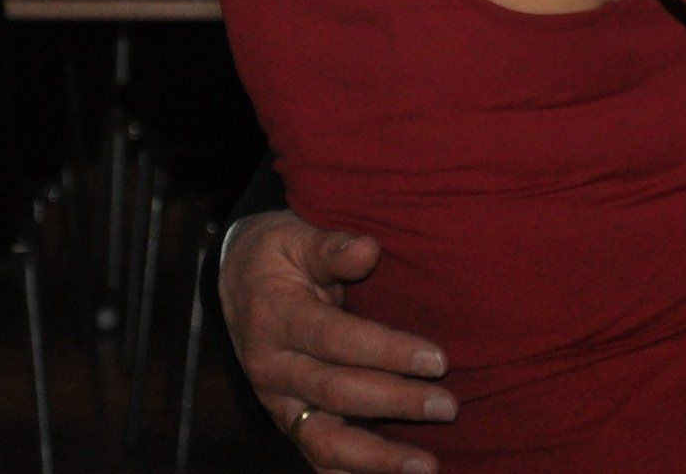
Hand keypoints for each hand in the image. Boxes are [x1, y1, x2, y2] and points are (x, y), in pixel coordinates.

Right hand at [221, 211, 454, 472]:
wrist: (237, 280)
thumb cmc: (279, 253)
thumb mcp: (297, 235)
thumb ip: (332, 246)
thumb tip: (368, 249)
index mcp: (276, 317)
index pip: (337, 340)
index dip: (389, 351)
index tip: (439, 360)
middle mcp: (272, 368)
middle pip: (338, 392)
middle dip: (396, 402)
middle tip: (449, 406)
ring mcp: (278, 401)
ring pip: (324, 441)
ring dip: (377, 459)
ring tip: (427, 465)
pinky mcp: (289, 420)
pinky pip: (319, 456)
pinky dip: (353, 473)